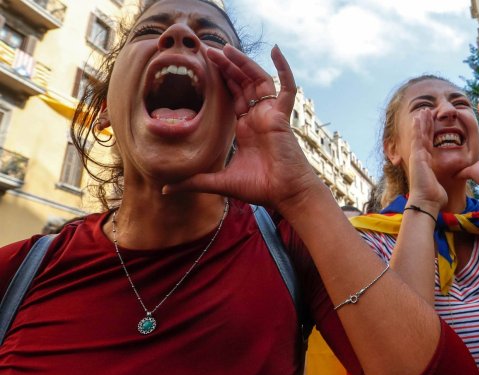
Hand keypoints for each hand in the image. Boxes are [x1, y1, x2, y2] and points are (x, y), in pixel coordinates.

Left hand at [164, 46, 322, 210]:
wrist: (285, 195)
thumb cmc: (260, 189)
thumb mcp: (219, 183)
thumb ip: (193, 182)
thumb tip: (165, 189)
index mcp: (245, 128)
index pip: (232, 97)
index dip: (220, 80)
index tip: (204, 66)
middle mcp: (258, 118)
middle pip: (242, 84)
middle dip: (226, 67)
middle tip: (207, 50)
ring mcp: (271, 114)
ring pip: (258, 80)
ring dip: (243, 63)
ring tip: (226, 48)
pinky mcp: (282, 115)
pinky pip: (286, 87)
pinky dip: (284, 68)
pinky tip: (276, 50)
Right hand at [406, 109, 446, 211]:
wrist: (426, 201)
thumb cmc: (434, 197)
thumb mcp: (440, 185)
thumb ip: (442, 181)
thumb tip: (448, 186)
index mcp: (425, 162)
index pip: (427, 143)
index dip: (429, 132)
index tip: (431, 122)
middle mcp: (420, 158)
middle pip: (423, 136)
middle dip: (424, 124)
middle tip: (426, 111)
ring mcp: (417, 156)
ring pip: (419, 135)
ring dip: (421, 122)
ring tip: (423, 110)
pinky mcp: (417, 156)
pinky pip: (417, 139)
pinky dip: (417, 128)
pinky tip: (418, 118)